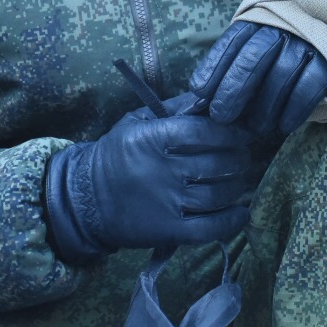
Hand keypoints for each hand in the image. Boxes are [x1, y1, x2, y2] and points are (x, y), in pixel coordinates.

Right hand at [43, 111, 250, 263]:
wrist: (84, 200)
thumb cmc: (115, 155)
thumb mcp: (137, 122)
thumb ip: (174, 108)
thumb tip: (210, 96)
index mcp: (152, 138)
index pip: (203, 131)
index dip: (230, 132)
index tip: (241, 133)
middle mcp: (161, 170)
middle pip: (217, 164)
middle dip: (238, 159)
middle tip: (243, 157)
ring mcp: (166, 203)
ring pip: (217, 194)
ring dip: (236, 186)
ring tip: (238, 180)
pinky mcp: (167, 231)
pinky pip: (209, 228)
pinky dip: (230, 221)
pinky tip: (240, 212)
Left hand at [188, 21, 326, 135]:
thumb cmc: (281, 56)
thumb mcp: (254, 53)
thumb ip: (230, 71)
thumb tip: (197, 101)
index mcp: (259, 21)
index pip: (232, 41)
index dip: (214, 67)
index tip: (199, 93)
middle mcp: (283, 27)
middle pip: (254, 57)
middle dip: (234, 89)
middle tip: (221, 117)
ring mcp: (308, 43)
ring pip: (280, 74)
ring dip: (265, 106)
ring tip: (256, 128)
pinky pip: (308, 87)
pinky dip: (293, 109)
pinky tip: (283, 126)